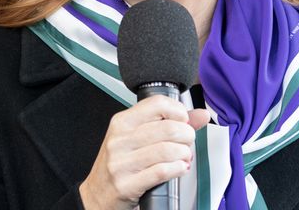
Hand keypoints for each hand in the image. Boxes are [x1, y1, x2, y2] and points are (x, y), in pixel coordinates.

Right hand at [79, 95, 210, 209]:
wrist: (97, 195)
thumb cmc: (120, 164)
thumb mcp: (138, 138)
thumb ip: (171, 123)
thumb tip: (201, 115)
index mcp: (122, 122)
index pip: (158, 103)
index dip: (179, 111)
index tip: (184, 121)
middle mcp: (120, 140)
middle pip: (169, 128)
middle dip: (187, 136)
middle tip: (187, 142)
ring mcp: (121, 163)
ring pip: (167, 149)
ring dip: (184, 154)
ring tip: (184, 157)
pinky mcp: (127, 184)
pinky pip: (161, 171)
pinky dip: (178, 169)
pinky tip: (179, 168)